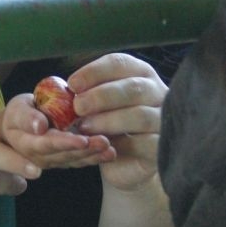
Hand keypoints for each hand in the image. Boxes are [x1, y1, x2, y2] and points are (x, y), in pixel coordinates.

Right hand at [0, 94, 114, 169]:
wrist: (19, 127)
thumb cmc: (19, 113)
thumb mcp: (17, 109)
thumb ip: (26, 117)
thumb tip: (39, 126)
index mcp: (28, 143)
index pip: (47, 144)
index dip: (65, 143)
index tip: (82, 140)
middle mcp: (41, 158)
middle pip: (65, 154)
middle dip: (86, 150)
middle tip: (105, 142)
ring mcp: (54, 161)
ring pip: (75, 160)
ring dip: (93, 155)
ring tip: (110, 149)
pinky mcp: (64, 161)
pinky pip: (80, 161)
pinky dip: (95, 158)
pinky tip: (110, 153)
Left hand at [68, 53, 164, 190]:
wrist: (126, 163)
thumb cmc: (108, 126)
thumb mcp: (94, 107)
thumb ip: (84, 95)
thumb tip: (62, 90)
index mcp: (139, 74)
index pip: (120, 63)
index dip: (95, 72)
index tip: (72, 84)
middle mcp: (156, 92)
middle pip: (133, 87)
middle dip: (102, 96)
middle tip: (78, 106)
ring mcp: (163, 120)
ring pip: (140, 115)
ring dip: (109, 120)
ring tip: (85, 128)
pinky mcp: (163, 147)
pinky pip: (145, 143)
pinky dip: (122, 144)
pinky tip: (104, 146)